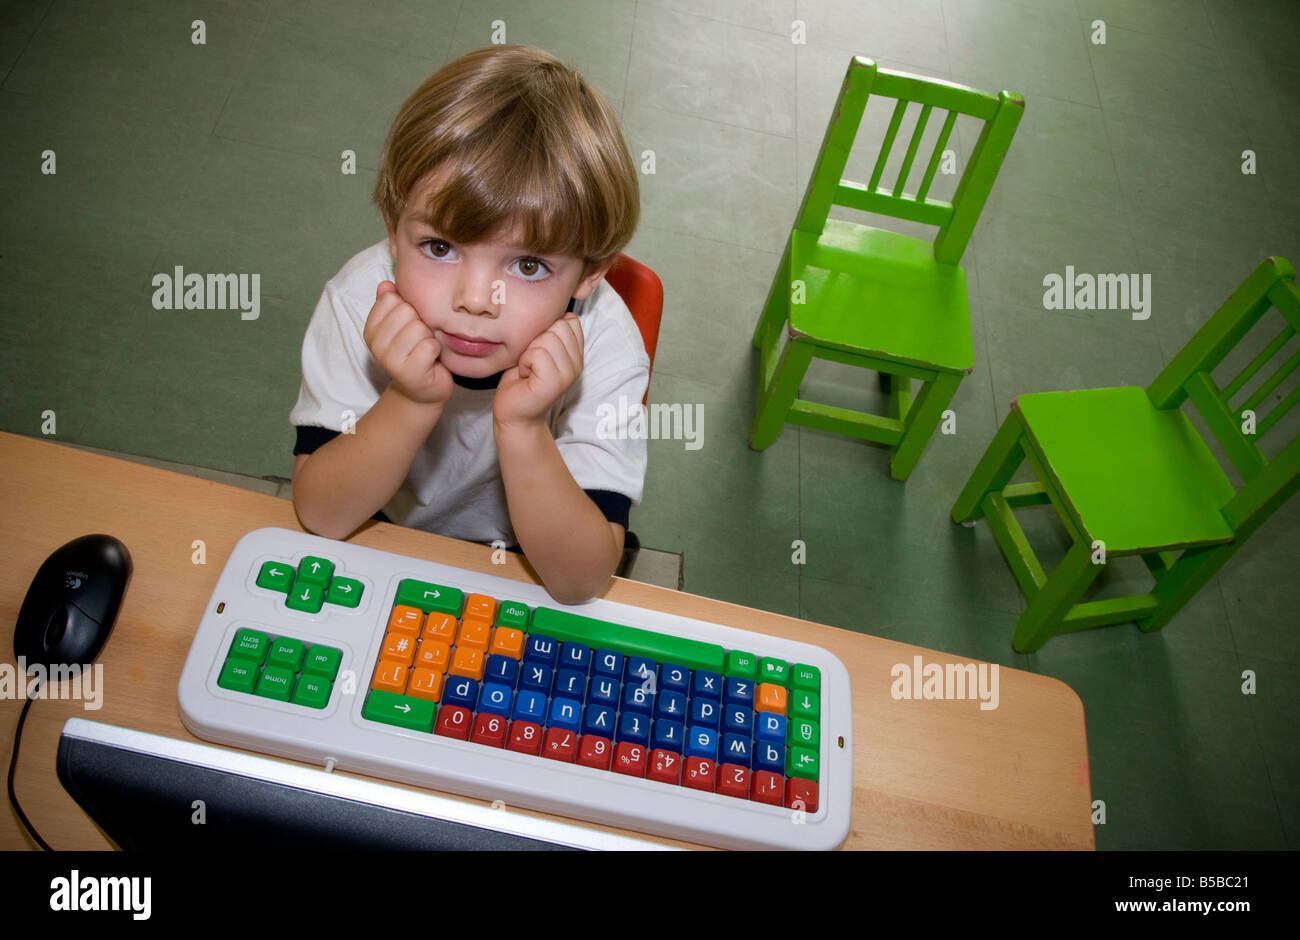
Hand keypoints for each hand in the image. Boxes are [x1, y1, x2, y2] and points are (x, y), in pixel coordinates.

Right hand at [363, 281, 452, 404]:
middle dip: (420, 322)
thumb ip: (391, 304)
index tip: (409, 324)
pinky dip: (435, 351)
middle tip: (419, 340)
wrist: (422, 390)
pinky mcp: (409, 373)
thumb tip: (386, 285)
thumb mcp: (401, 326)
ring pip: (420, 328)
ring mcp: (390, 360)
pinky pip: (430, 346)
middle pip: (407, 311)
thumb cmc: (414, 353)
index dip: (408, 308)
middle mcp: (376, 344)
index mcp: (371, 329)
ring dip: (429, 338)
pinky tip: (430, 361)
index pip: (392, 298)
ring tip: (424, 350)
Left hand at [493, 313, 583, 428]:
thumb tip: (563, 312)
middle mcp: (577, 364)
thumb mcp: (539, 347)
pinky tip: (525, 375)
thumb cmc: (522, 378)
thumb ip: (552, 331)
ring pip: (546, 339)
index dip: (546, 329)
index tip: (539, 350)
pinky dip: (524, 362)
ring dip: (528, 352)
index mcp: (576, 354)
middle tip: (531, 361)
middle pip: (558, 326)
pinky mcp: (554, 383)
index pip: (570, 321)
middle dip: (536, 339)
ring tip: (528, 369)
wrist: (514, 411)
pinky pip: (537, 354)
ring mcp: (568, 374)